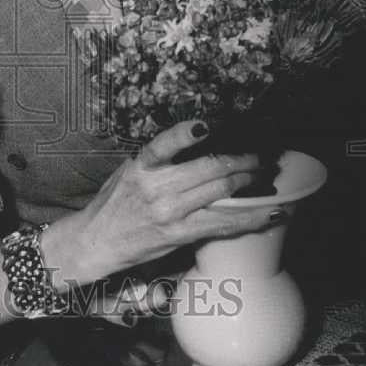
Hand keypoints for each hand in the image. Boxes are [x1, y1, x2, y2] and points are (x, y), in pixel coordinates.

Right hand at [44, 121, 278, 285]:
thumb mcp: (127, 172)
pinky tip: (269, 212)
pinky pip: (222, 224)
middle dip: (241, 159)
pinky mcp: (179, 234)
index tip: (210, 125)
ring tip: (264, 176)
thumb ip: (155, 160)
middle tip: (259, 157)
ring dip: (249, 181)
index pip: (166, 142)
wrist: (96, 241)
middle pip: (209, 167)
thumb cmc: (113, 204)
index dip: (188, 132)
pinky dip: (250, 217)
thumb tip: (191, 144)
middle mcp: (156, 187)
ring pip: (220, 190)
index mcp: (141, 166)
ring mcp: (169, 212)